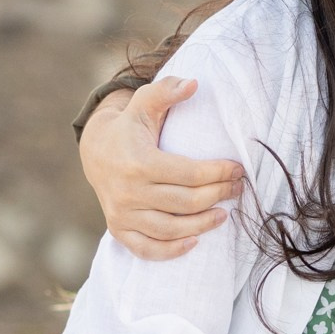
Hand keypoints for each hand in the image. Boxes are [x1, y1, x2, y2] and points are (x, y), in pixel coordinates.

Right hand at [78, 80, 242, 258]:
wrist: (95, 151)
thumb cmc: (129, 126)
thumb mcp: (144, 103)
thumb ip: (168, 91)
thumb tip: (194, 83)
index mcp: (139, 162)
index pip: (190, 175)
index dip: (219, 173)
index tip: (238, 169)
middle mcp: (129, 192)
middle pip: (186, 203)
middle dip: (219, 195)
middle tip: (238, 188)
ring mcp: (122, 214)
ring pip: (171, 229)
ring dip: (203, 224)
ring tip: (224, 213)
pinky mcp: (119, 229)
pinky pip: (147, 249)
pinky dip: (171, 250)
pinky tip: (194, 241)